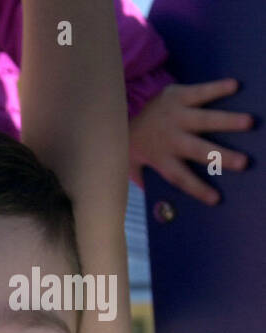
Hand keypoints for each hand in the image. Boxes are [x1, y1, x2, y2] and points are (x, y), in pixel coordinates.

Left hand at [128, 78, 253, 205]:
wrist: (121, 110)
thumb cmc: (137, 143)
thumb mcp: (132, 166)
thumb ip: (145, 182)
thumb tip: (159, 210)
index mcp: (160, 158)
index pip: (180, 178)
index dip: (197, 188)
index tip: (216, 199)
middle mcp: (169, 138)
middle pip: (197, 150)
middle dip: (220, 156)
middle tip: (244, 162)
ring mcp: (174, 115)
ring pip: (203, 119)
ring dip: (226, 120)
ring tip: (249, 122)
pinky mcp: (177, 95)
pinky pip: (200, 91)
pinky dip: (217, 87)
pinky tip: (234, 85)